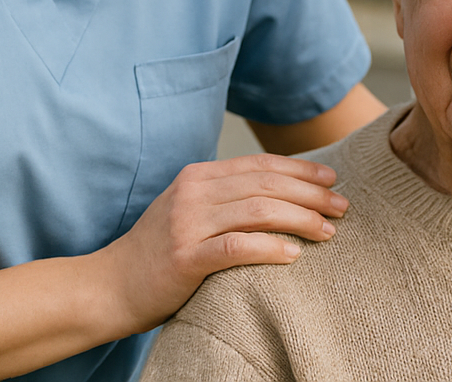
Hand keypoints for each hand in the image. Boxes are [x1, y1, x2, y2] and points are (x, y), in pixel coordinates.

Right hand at [100, 154, 347, 329]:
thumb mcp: (188, 210)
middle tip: (342, 206)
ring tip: (327, 230)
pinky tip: (293, 254)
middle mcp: (193, 193)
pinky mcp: (183, 258)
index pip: (260, 164)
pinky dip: (269, 247)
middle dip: (310, 193)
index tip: (332, 177)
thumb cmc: (157, 253)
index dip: (300, 169)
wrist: (109, 285)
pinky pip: (236, 247)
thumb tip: (280, 192)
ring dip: (300, 218)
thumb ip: (224, 197)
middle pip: (265, 184)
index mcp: (197, 177)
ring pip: (258, 211)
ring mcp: (187, 224)